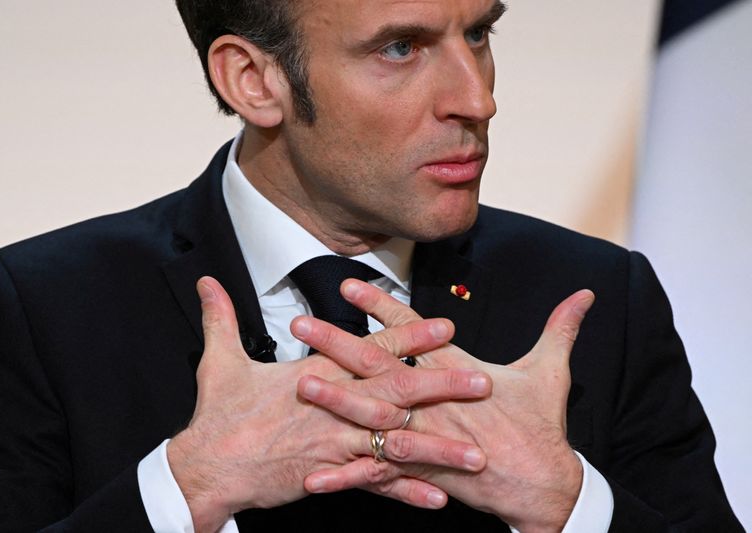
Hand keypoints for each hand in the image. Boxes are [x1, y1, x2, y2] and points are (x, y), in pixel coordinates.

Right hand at [166, 277, 491, 531]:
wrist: (207, 467)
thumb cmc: (217, 416)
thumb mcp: (217, 360)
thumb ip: (221, 317)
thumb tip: (207, 281)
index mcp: (315, 373)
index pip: (371, 349)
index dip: (410, 336)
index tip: (445, 327)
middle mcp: (332, 406)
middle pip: (396, 392)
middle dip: (442, 387)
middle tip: (483, 383)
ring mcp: (334, 443)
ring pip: (394, 442)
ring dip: (438, 448)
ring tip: (476, 453)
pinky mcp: (329, 475)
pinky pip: (375, 484)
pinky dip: (406, 492)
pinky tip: (439, 498)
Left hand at [295, 280, 594, 532]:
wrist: (544, 487)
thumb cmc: (542, 427)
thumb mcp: (552, 372)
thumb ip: (561, 328)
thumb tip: (586, 294)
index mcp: (459, 372)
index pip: (413, 332)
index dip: (381, 306)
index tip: (351, 286)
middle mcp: (436, 401)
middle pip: (380, 367)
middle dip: (338, 342)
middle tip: (302, 322)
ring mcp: (427, 436)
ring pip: (373, 415)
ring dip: (335, 399)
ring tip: (300, 383)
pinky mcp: (424, 472)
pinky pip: (380, 471)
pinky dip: (347, 474)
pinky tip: (314, 475)